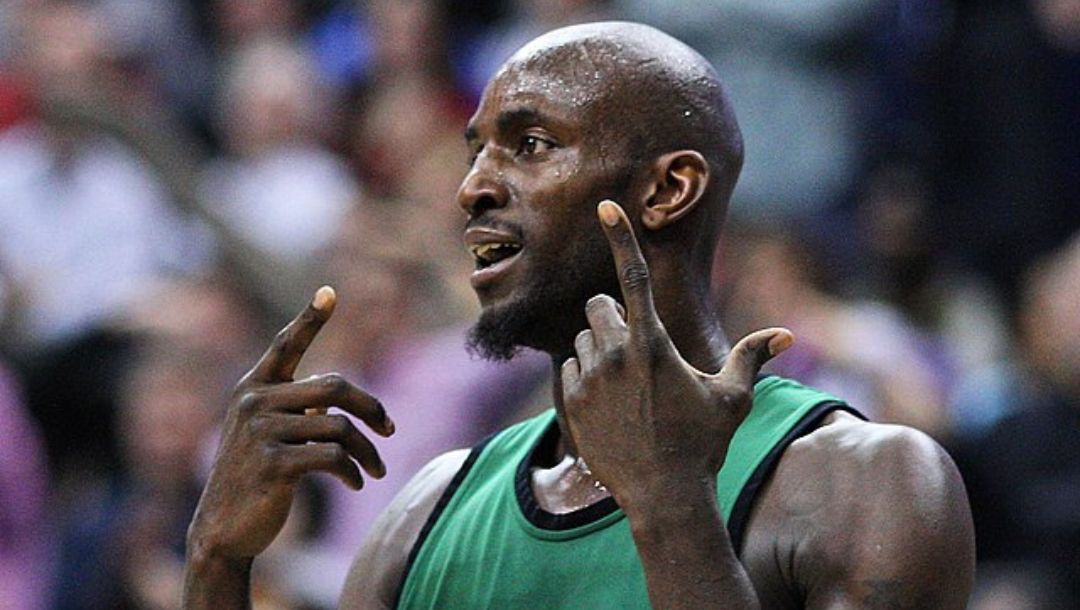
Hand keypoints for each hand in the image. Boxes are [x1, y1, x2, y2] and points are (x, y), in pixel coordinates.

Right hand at [187, 287, 394, 562]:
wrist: (223, 530)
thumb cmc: (255, 478)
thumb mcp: (271, 434)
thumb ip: (298, 409)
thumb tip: (343, 402)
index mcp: (253, 388)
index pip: (285, 345)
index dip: (309, 318)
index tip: (330, 292)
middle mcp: (254, 402)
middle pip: (336, 387)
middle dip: (372, 407)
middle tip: (389, 429)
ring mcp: (261, 432)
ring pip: (340, 427)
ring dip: (367, 451)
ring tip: (375, 469)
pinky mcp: (273, 464)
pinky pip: (333, 457)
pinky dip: (353, 471)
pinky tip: (357, 483)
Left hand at [560, 201, 791, 508]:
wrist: (664, 495)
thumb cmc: (703, 443)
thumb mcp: (732, 398)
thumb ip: (752, 357)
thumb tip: (785, 334)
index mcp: (653, 343)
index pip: (631, 277)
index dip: (620, 237)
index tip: (604, 206)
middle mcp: (615, 354)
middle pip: (598, 306)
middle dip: (612, 317)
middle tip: (636, 350)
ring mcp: (589, 378)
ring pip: (584, 340)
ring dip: (600, 349)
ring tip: (627, 387)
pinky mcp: (571, 401)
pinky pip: (573, 368)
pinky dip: (588, 376)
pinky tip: (611, 405)